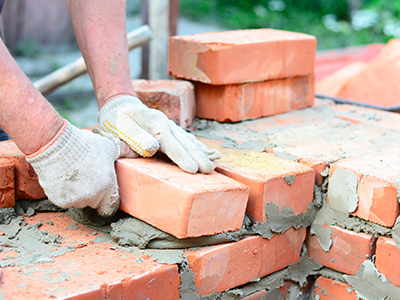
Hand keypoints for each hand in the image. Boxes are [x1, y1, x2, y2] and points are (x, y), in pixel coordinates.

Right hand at [26, 120, 120, 216]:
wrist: (57, 145)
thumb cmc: (85, 145)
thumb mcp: (109, 146)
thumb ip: (124, 152)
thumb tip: (138, 152)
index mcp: (108, 187)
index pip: (110, 206)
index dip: (106, 199)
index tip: (102, 192)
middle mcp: (94, 197)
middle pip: (94, 202)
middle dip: (92, 192)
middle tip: (86, 176)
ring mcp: (77, 200)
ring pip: (79, 201)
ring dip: (77, 193)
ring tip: (74, 175)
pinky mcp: (61, 201)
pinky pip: (65, 200)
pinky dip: (63, 192)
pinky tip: (63, 178)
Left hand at [98, 95, 220, 172]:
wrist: (121, 106)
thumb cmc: (118, 121)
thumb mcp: (121, 127)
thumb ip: (136, 137)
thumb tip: (153, 148)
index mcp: (155, 124)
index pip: (170, 143)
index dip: (182, 157)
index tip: (192, 169)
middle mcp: (166, 124)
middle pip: (185, 142)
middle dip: (198, 157)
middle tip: (209, 171)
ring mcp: (171, 126)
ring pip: (189, 140)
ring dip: (201, 152)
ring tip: (212, 164)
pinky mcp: (171, 130)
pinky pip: (187, 139)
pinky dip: (198, 146)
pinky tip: (207, 152)